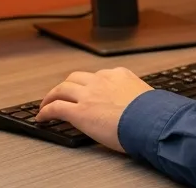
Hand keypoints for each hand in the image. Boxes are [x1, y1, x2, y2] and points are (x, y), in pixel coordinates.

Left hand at [38, 67, 153, 152]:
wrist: (150, 120)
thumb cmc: (153, 113)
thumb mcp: (146, 96)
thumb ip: (136, 96)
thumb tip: (138, 106)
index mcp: (119, 75)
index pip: (98, 76)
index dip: (88, 84)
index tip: (86, 90)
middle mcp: (101, 80)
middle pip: (76, 78)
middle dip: (67, 85)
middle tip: (61, 93)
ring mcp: (88, 94)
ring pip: (62, 89)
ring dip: (52, 96)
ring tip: (46, 104)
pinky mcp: (79, 111)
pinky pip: (56, 107)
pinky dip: (46, 111)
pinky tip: (42, 117)